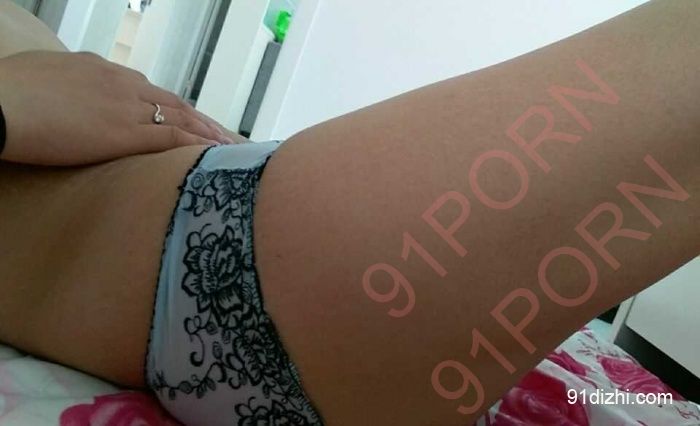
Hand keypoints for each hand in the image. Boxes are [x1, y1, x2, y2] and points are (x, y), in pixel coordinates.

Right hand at [0, 50, 235, 165]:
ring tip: (229, 146)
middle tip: (220, 133)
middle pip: (173, 102)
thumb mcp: (44, 78)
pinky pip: (174, 139)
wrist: (1, 103)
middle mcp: (123, 84)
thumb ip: (68, 85)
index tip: (186, 116)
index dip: (171, 105)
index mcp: (102, 70)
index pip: (148, 89)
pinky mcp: (127, 133)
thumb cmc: (10, 92)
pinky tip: (215, 154)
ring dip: (208, 132)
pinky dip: (198, 145)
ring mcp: (128, 107)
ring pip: (181, 118)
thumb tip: (68, 95)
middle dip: (198, 118)